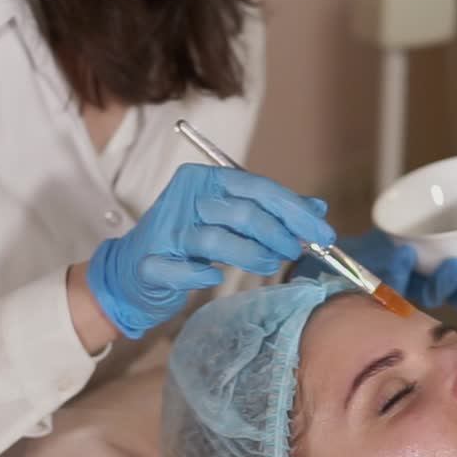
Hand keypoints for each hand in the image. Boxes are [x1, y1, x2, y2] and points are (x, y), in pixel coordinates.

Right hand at [88, 164, 334, 337]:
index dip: (294, 210)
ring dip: (251, 255)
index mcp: (203, 179)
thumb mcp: (230, 220)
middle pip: (241, 211)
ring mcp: (164, 231)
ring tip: (270, 264)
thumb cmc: (187, 242)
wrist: (133, 273)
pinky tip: (214, 277)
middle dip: (277, 233)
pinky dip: (201, 275)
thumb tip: (317, 209)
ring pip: (216, 240)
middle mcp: (183, 199)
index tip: (323, 232)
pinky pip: (183, 270)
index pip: (256, 187)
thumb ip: (271, 211)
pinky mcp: (150, 264)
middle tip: (295, 251)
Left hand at [293, 228, 456, 311]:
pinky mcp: (384, 285)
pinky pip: (395, 282)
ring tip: (452, 264)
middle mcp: (439, 283)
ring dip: (447, 281)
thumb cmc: (400, 226)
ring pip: (437, 294)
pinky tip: (407, 253)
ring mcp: (413, 287)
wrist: (349, 245)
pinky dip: (402, 268)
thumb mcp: (431, 200)